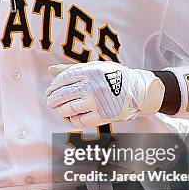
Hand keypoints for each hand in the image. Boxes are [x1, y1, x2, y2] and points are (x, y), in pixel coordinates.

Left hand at [46, 61, 164, 127]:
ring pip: (70, 109)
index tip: (50, 90)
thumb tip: (51, 70)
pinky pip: (80, 121)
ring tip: (60, 109)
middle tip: (51, 102)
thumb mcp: (95, 68)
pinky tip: (72, 116)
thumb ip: (73, 69)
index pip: (64, 79)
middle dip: (54, 99)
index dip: (54, 86)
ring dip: (61, 110)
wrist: (138, 90)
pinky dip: (73, 120)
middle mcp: (93, 87)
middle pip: (64, 94)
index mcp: (91, 72)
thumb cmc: (114, 77)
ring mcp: (98, 102)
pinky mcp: (103, 116)